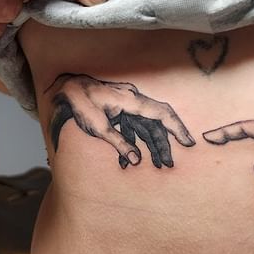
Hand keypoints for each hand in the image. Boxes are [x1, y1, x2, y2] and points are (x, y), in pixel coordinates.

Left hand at [49, 74, 195, 167]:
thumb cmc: (80, 104)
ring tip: (157, 165)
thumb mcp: (98, 128)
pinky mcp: (119, 109)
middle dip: (163, 144)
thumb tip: (136, 161)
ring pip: (145, 126)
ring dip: (150, 145)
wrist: (64, 89)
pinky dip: (133, 142)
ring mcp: (127, 104)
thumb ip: (119, 144)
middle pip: (155, 124)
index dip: (177, 128)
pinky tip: (128, 161)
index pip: (162, 113)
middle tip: (168, 164)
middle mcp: (133, 100)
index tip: (189, 143)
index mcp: (132, 101)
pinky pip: (132, 126)